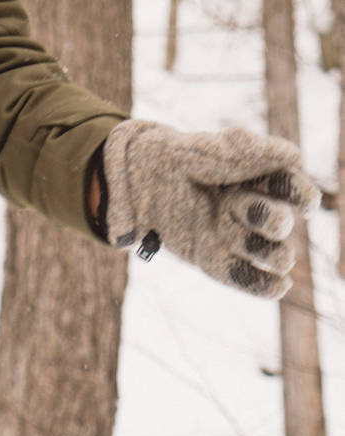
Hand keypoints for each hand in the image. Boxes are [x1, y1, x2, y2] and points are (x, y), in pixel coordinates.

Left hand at [101, 121, 319, 298]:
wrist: (133, 182)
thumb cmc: (174, 159)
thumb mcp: (205, 149)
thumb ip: (246, 152)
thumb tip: (294, 155)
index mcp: (257, 177)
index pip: (291, 188)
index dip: (300, 195)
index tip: (303, 201)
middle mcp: (251, 209)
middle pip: (278, 223)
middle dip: (270, 219)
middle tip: (240, 207)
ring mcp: (233, 236)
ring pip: (268, 253)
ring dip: (268, 252)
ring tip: (261, 247)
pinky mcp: (213, 260)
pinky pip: (244, 277)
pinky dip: (263, 284)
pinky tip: (279, 286)